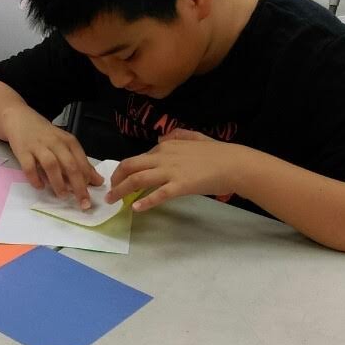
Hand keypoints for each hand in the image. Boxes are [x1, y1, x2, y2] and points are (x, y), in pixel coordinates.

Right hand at [2, 108, 102, 208]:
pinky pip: (29, 167)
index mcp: (69, 142)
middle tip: (83, 202)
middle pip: (70, 165)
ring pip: (51, 165)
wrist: (20, 119)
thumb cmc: (46, 135)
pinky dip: (35, 179)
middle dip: (78, 185)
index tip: (92, 196)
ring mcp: (38, 146)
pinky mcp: (23, 151)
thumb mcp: (66, 145)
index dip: (89, 180)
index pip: (82, 161)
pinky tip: (40, 187)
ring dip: (58, 182)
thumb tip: (97, 181)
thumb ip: (80, 162)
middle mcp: (55, 143)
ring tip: (63, 195)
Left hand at [106, 129, 248, 212]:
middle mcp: (164, 156)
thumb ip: (178, 136)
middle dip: (116, 178)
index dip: (127, 169)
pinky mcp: (180, 186)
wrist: (234, 163)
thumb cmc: (218, 153)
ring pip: (138, 179)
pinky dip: (145, 201)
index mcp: (167, 146)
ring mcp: (171, 171)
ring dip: (121, 190)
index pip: (140, 158)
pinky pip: (158, 194)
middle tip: (110, 190)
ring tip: (113, 201)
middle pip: (131, 166)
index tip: (120, 179)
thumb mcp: (195, 137)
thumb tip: (161, 138)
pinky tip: (136, 208)